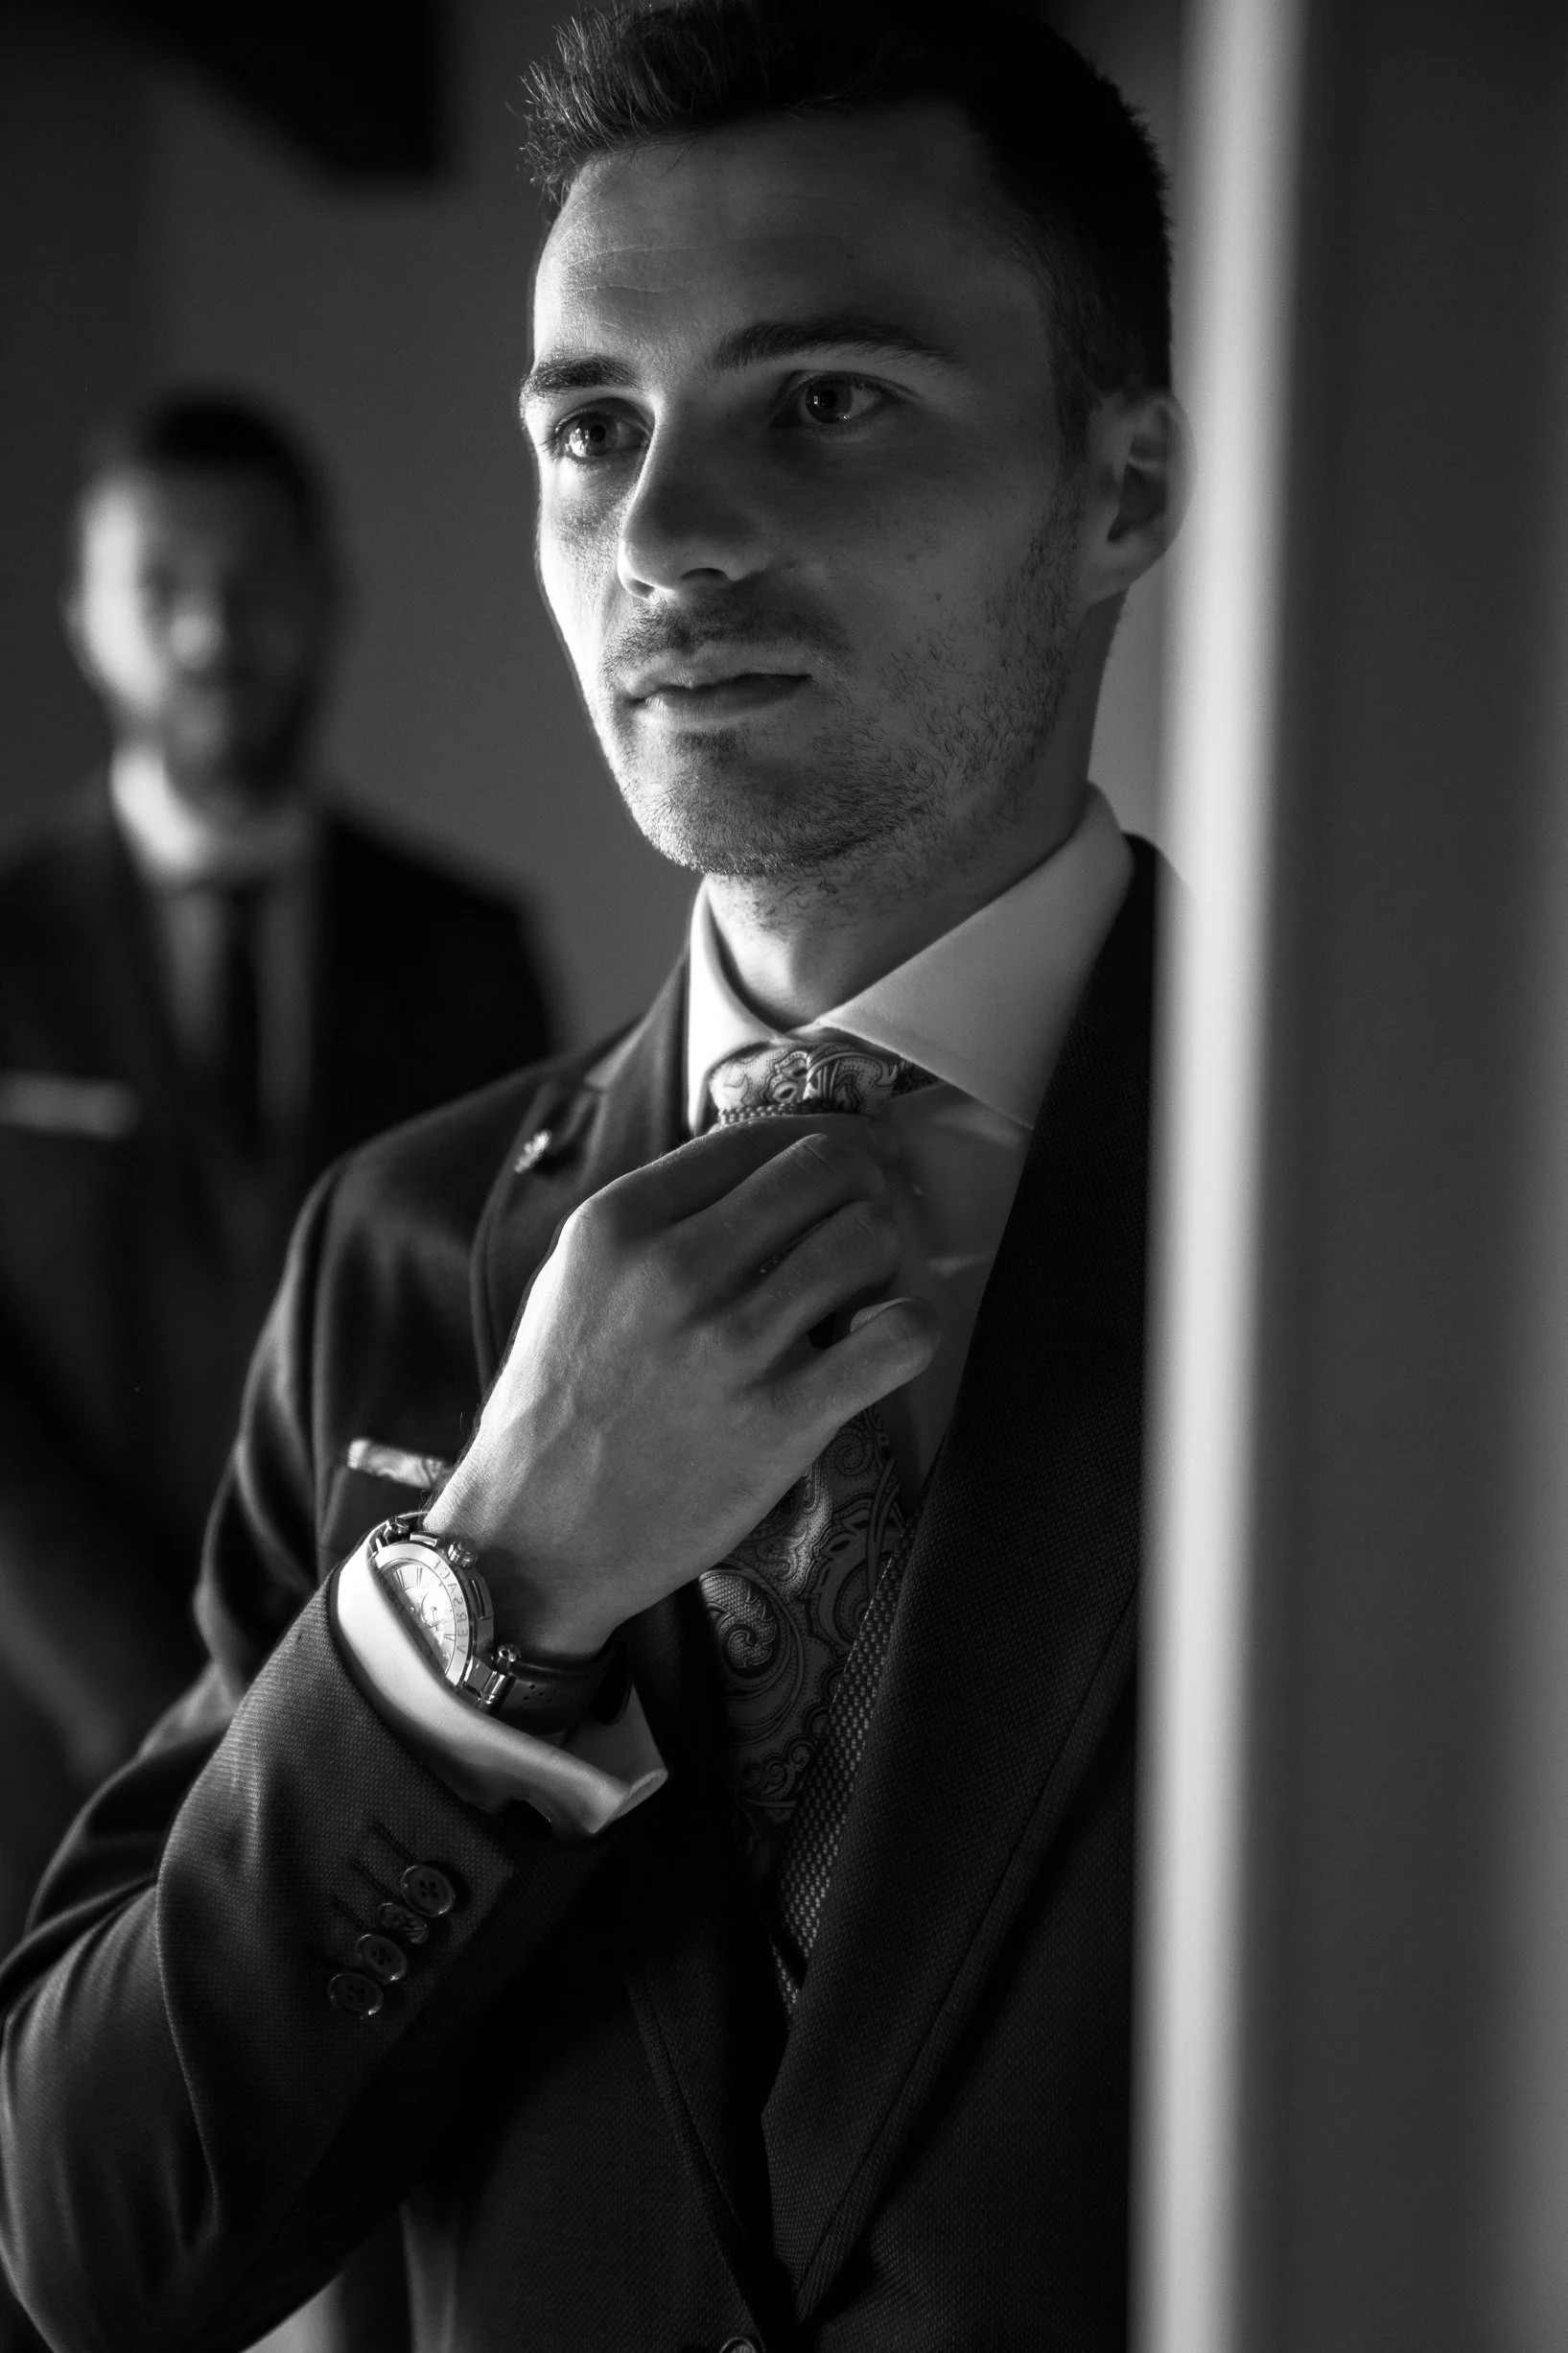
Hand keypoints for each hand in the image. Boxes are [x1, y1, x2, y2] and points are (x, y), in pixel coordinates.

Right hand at [424, 1117, 939, 1657]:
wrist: (536, 1538)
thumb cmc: (558, 1409)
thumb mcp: (574, 1281)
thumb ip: (656, 1220)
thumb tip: (759, 1174)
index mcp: (619, 1223)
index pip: (757, 1136)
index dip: (822, 1139)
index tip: (852, 1160)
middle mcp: (675, 1269)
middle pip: (824, 1169)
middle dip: (863, 1186)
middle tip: (865, 1220)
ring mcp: (732, 1344)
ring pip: (867, 1238)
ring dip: (885, 1256)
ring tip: (863, 1290)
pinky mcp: (781, 1419)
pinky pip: (898, 1337)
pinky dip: (912, 1327)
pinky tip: (887, 1341)